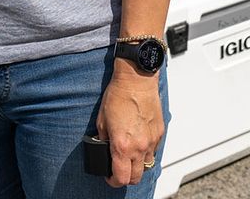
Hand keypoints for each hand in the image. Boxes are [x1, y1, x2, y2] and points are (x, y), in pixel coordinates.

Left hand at [95, 62, 164, 187]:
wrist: (136, 80)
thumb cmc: (118, 95)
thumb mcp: (102, 119)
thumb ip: (103, 138)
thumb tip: (103, 147)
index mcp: (123, 145)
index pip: (120, 178)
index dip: (113, 181)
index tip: (109, 176)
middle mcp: (139, 147)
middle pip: (135, 178)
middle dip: (126, 177)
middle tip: (118, 169)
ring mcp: (151, 141)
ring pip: (146, 166)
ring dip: (137, 165)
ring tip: (129, 154)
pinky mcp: (159, 133)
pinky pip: (153, 150)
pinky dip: (146, 151)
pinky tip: (138, 141)